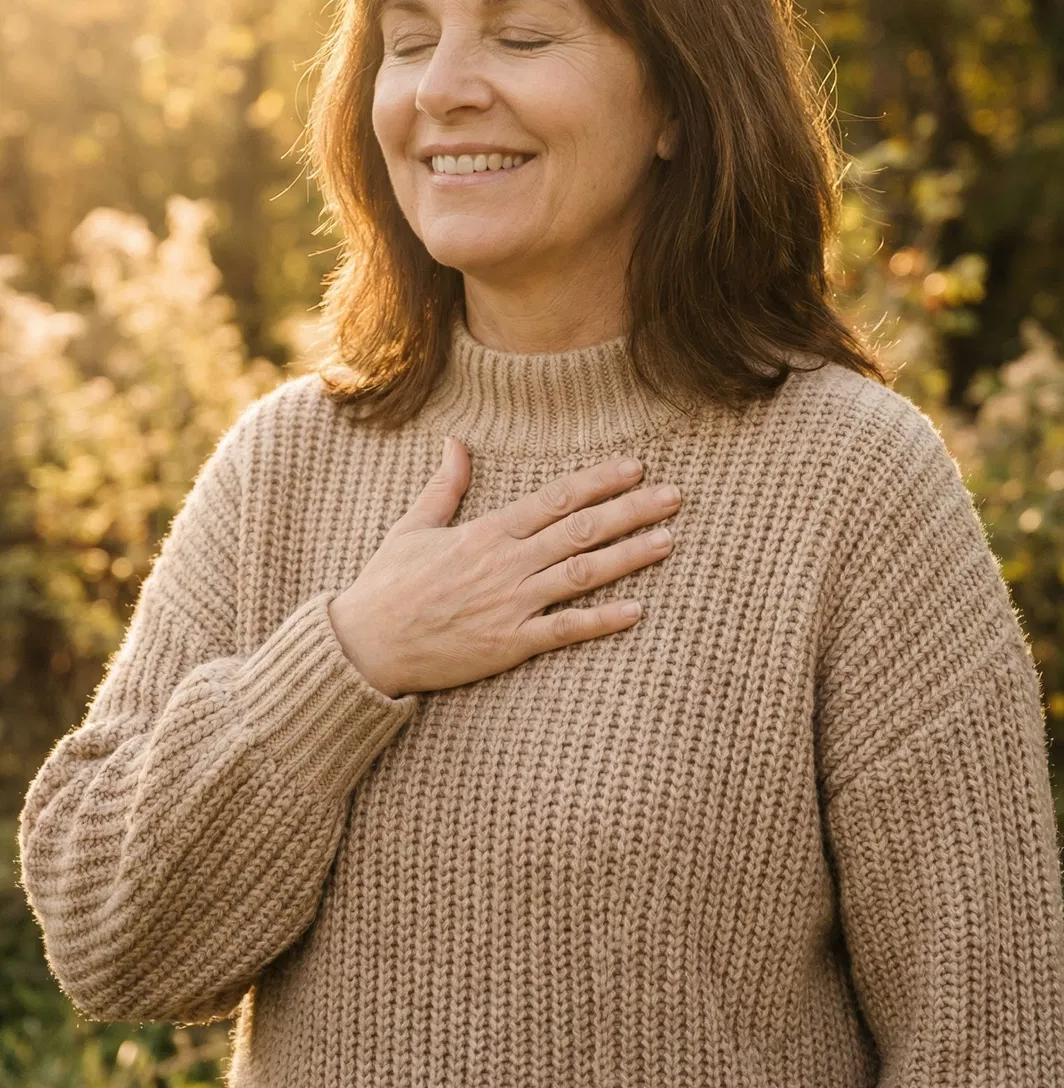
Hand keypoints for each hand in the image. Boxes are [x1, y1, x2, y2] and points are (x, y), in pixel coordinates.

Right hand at [328, 438, 680, 696]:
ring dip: (629, 556)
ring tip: (668, 541)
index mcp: (487, 531)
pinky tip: (637, 611)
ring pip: (582, 574)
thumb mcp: (413, 526)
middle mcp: (506, 563)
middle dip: (632, 510)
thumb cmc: (387, 586)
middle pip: (581, 529)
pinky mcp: (509, 644)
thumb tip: (455, 441)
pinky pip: (564, 630)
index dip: (598, 481)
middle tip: (674, 496)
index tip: (635, 466)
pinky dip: (602, 620)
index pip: (555, 498)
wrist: (365, 646)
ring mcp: (511, 604)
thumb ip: (445, 486)